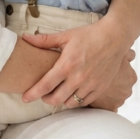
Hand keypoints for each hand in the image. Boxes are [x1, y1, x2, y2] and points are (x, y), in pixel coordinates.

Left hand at [20, 19, 134, 109]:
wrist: (115, 37)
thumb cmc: (90, 35)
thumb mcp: (66, 36)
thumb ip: (44, 40)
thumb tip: (25, 37)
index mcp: (67, 65)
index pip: (45, 85)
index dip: (33, 94)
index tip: (25, 98)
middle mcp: (78, 78)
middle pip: (55, 99)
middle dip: (45, 99)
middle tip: (42, 95)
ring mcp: (90, 85)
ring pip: (70, 103)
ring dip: (60, 100)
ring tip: (57, 94)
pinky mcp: (100, 88)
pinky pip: (84, 102)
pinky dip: (75, 101)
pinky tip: (72, 95)